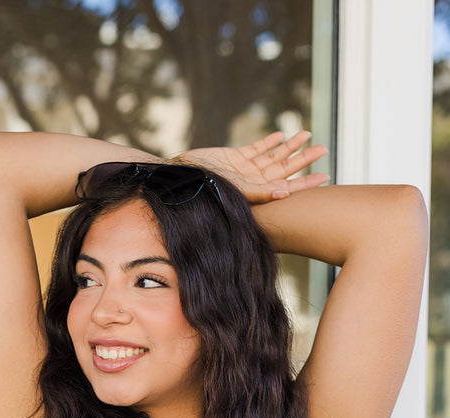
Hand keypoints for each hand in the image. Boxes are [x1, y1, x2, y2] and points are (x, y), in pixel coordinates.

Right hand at [178, 131, 328, 203]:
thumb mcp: (234, 188)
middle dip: (304, 159)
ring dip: (290, 146)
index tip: (325, 176)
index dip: (306, 183)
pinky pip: (256, 149)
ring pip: (273, 156)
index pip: (287, 188)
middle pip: (285, 169)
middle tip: (324, 149)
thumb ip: (258, 192)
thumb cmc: (206, 185)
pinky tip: (281, 135)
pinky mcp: (235, 157)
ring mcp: (245, 169)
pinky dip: (269, 142)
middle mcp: (253, 181)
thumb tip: (283, 194)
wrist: (182, 175)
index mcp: (256, 192)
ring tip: (307, 134)